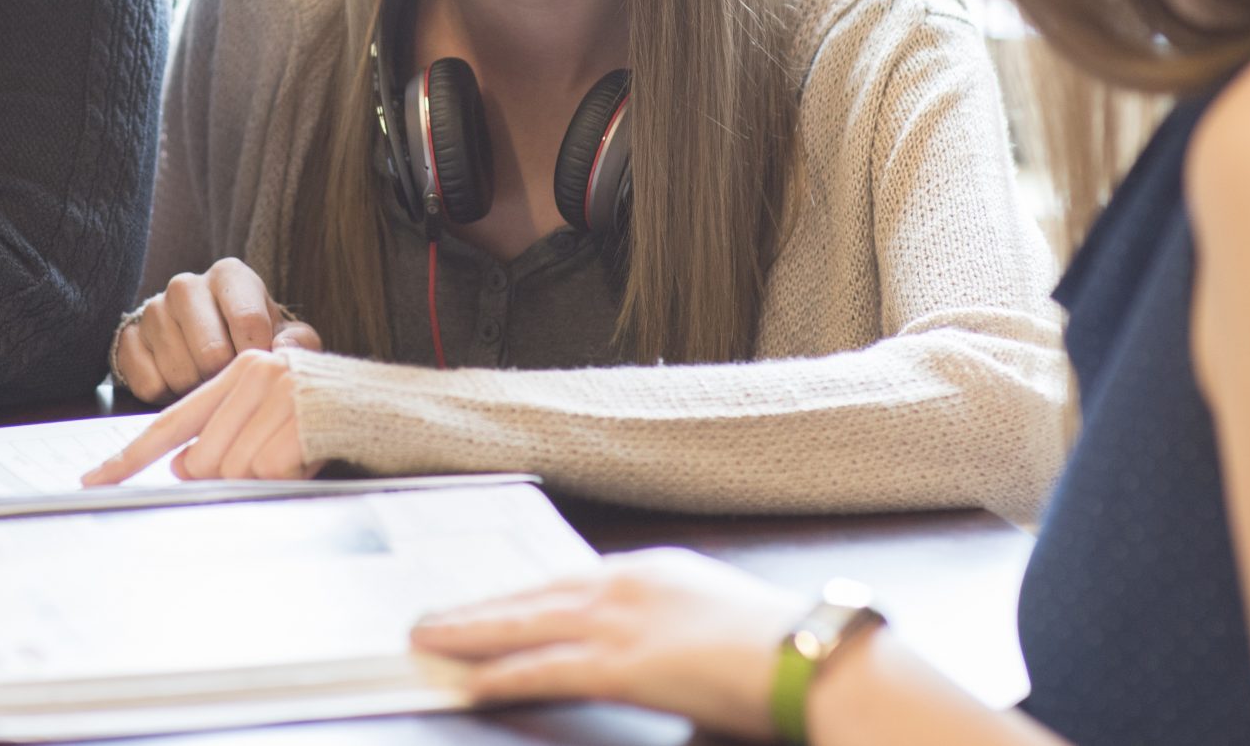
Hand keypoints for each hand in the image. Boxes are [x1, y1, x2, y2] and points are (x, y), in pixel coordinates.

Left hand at [81, 348, 315, 484]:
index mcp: (239, 371)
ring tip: (298, 451)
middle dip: (228, 474)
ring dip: (264, 475)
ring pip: (234, 471)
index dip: (129, 456)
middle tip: (271, 457)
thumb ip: (223, 431)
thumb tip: (183, 466)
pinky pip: (270, 475)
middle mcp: (254, 375)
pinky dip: (289, 476)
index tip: (94, 481)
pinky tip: (312, 454)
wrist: (395, 405)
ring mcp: (279, 397)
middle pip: (202, 459)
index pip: (171, 421)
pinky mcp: (302, 420)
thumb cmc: (329, 414)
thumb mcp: (271, 411)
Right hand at [115, 257, 323, 402]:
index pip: (249, 322)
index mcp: (230, 275)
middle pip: (211, 352)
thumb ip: (298, 342)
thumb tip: (282, 351)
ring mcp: (152, 311)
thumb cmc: (253, 338)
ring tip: (206, 379)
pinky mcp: (127, 339)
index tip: (261, 370)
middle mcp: (186, 285)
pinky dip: (168, 396)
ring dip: (197, 389)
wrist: (202, 343)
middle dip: (226, 377)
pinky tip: (179, 384)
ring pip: (179, 373)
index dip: (259, 357)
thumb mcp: (286, 336)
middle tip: (231, 380)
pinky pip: (149, 385)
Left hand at [412, 548, 804, 738]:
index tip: (489, 599)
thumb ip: (685, 640)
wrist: (821, 658)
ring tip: (428, 642)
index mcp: (659, 569)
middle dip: (483, 608)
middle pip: (538, 593)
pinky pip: (545, 670)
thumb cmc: (791, 653)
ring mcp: (626, 620)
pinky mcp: (625, 664)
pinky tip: (468, 681)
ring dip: (472, 634)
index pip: (572, 578)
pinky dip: (501, 674)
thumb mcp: (727, 627)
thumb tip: (673, 668)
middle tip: (433, 617)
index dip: (525, 593)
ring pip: (528, 625)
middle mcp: (633, 582)